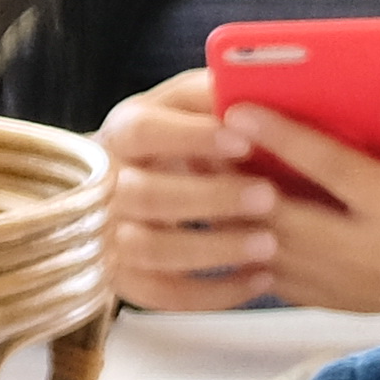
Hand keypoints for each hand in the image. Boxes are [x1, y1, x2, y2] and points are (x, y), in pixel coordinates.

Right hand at [100, 69, 282, 310]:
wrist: (158, 176)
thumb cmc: (200, 132)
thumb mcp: (203, 102)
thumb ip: (225, 91)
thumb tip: (266, 85)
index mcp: (126, 130)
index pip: (141, 131)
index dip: (190, 137)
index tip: (244, 141)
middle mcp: (109, 182)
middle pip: (144, 194)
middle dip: (209, 198)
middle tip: (268, 196)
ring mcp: (112, 233)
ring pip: (149, 249)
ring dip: (211, 249)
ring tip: (269, 245)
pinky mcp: (128, 277)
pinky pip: (161, 295)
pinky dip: (212, 293)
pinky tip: (260, 280)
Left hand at [225, 88, 379, 312]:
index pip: (333, 168)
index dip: (284, 138)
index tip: (240, 111)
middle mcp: (375, 251)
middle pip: (287, 217)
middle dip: (239, 183)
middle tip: (202, 149)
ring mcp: (355, 284)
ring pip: (276, 254)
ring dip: (237, 222)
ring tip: (207, 185)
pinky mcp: (345, 303)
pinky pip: (282, 282)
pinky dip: (253, 253)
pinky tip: (235, 226)